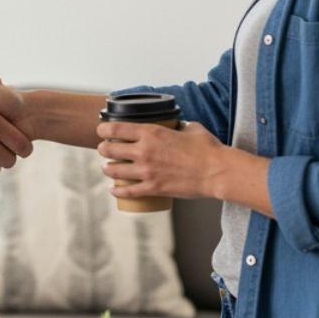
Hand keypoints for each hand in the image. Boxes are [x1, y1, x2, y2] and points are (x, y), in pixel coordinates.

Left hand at [94, 119, 221, 199]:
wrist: (216, 172)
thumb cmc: (207, 149)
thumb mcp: (190, 128)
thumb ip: (178, 126)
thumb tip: (176, 125)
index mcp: (151, 133)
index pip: (117, 128)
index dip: (104, 129)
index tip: (101, 130)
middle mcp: (144, 151)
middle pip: (110, 149)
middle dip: (103, 149)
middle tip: (104, 149)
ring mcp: (147, 171)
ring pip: (115, 170)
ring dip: (107, 168)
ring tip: (106, 168)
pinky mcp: (153, 188)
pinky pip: (129, 192)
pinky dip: (117, 191)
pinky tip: (113, 190)